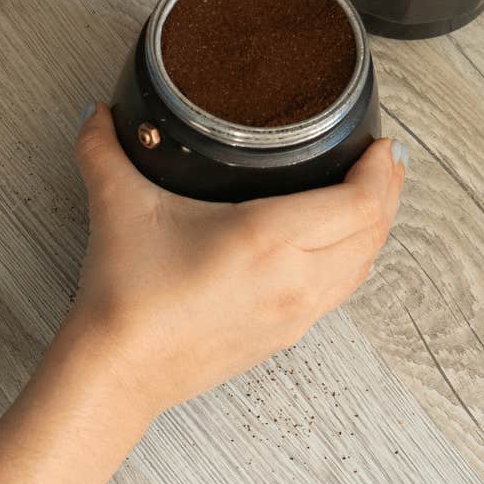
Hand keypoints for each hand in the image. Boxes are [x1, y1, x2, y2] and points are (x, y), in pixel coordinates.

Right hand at [63, 103, 403, 416]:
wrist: (120, 371)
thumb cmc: (127, 298)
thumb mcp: (117, 206)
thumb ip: (103, 149)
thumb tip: (96, 113)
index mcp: (267, 239)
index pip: (358, 204)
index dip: (379, 171)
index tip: (378, 143)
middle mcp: (294, 280)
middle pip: (373, 233)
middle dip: (387, 191)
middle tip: (381, 158)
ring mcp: (295, 313)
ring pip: (363, 267)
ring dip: (375, 228)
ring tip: (372, 195)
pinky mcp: (285, 335)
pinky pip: (340, 292)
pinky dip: (354, 260)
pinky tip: (339, 245)